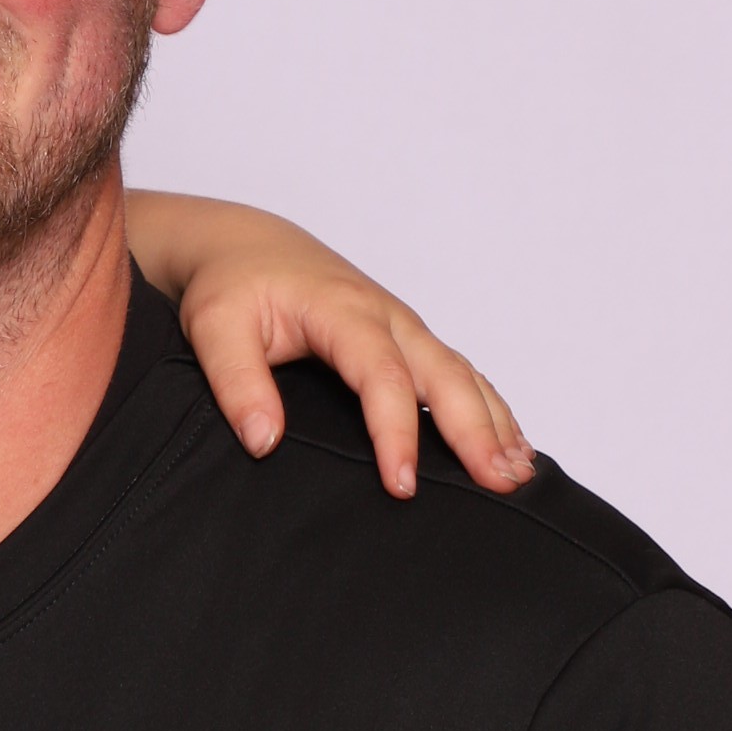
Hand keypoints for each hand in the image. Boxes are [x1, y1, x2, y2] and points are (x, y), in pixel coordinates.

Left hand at [129, 192, 531, 499]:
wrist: (246, 245)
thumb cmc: (232, 285)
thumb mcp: (214, 328)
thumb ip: (236, 383)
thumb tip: (264, 442)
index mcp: (343, 310)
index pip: (382, 376)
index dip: (396, 432)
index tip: (404, 485)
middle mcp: (386, 316)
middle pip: (445, 374)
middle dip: (476, 430)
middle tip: (497, 483)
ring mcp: (404, 328)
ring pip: (463, 375)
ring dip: (495, 423)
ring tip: (517, 475)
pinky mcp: (408, 341)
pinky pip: (460, 375)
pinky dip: (490, 410)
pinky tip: (510, 446)